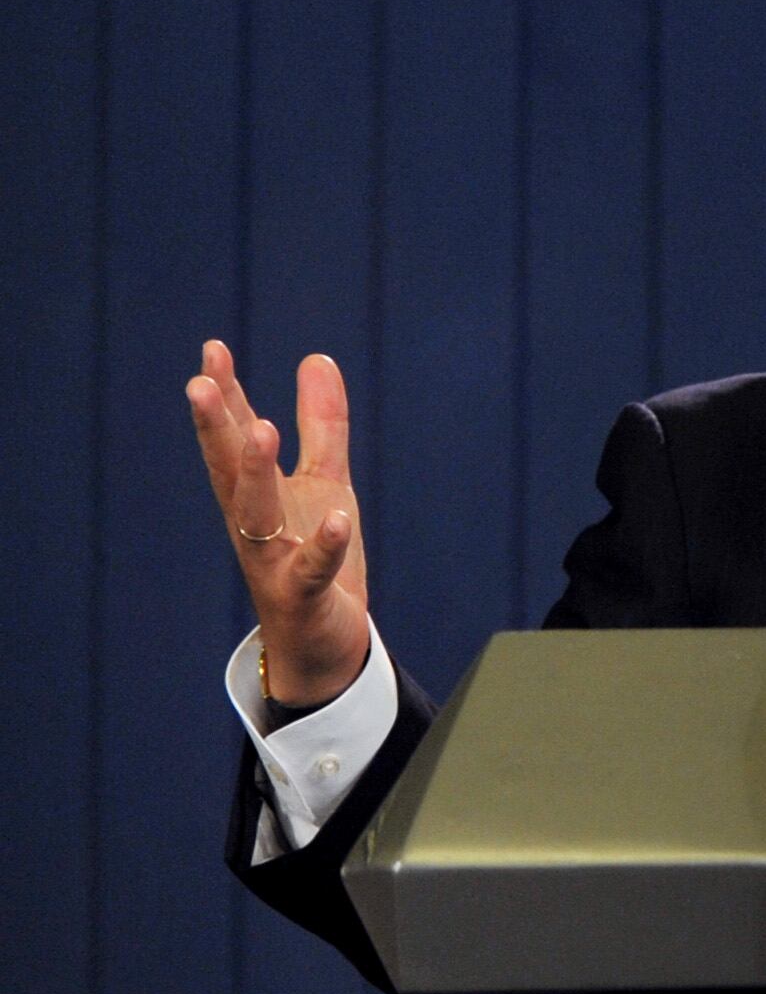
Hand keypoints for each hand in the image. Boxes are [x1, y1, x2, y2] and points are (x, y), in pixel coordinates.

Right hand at [184, 341, 371, 715]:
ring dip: (255, 473)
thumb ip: (323, 425)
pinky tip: (337, 518)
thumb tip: (316, 358)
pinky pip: (314, 569)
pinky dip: (325, 545)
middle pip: (228, 470)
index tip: (212, 349)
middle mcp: (254, 525)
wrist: (321, 643)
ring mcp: (275, 562)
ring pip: (257, 515)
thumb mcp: (327, 482)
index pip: (232, 438)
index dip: (223, 395)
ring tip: (261, 427)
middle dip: (214, 426)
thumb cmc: (315, 557)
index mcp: (257, 495)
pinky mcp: (305, 596)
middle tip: (199, 382)